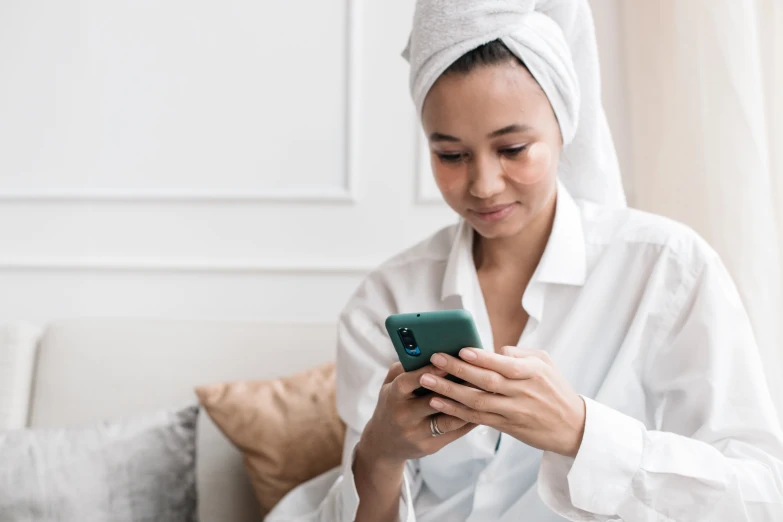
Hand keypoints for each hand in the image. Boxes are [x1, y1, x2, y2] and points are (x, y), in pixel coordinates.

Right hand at [356, 362, 476, 467]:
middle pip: (433, 401)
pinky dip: (470, 419)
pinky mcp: (429, 446)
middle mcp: (403, 416)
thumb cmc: (392, 405)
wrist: (384, 443)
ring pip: (448, 419)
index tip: (446, 360)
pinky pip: (455, 432)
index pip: (409, 382)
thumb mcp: (389, 385)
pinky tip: (482, 409)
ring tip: (485, 391)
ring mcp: (417, 433)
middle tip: (476, 374)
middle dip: (455, 388)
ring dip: (468, 405)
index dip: (428, 372)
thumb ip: (404, 368)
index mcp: (393, 396)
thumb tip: (426, 351)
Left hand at [419, 346, 585, 457]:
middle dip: (457, 370)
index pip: (503, 363)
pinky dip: (456, 410)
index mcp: (532, 372)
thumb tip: (492, 349)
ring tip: (427, 382)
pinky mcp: (507, 426)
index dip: (482, 357)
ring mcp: (513, 411)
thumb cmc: (555, 388)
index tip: (461, 349)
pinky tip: (439, 402)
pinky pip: (477, 419)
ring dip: (449, 392)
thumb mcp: (545, 363)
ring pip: (477, 401)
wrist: (573, 427)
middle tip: (434, 359)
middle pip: (485, 381)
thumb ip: (518, 353)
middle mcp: (522, 392)